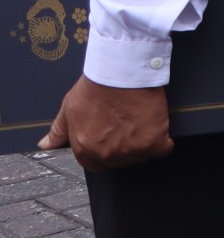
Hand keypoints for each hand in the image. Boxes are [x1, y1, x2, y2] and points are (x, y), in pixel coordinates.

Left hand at [38, 77, 173, 168]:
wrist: (121, 73)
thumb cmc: (94, 87)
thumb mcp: (68, 108)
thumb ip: (58, 131)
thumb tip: (45, 146)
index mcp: (85, 149)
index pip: (97, 165)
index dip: (105, 151)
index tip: (113, 138)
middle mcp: (107, 154)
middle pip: (122, 162)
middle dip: (126, 148)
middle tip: (129, 127)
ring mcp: (132, 150)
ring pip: (143, 157)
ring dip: (145, 144)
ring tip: (143, 124)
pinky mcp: (154, 141)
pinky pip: (164, 150)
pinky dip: (164, 141)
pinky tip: (158, 127)